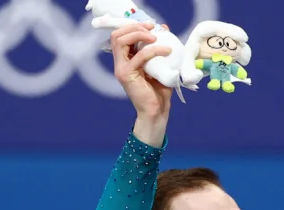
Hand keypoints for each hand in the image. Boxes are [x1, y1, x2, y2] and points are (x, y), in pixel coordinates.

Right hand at [110, 22, 170, 146]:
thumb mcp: (160, 64)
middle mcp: (120, 63)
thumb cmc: (159, 91)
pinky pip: (139, 56)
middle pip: (117, 35)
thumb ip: (159, 47)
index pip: (121, 36)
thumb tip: (164, 29)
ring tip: (155, 37)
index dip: (134, 26)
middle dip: (135, 27)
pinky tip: (167, 50)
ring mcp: (121, 69)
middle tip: (151, 29)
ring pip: (120, 41)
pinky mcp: (126, 75)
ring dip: (139, 35)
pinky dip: (154, 50)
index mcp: (125, 60)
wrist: (156, 111)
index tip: (151, 26)